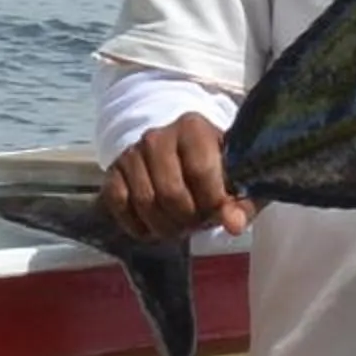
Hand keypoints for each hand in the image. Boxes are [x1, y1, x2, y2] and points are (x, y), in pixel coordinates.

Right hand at [103, 112, 256, 239]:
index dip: (212, 203)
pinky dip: (138, 226)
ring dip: (165, 227)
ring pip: (145, 203)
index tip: (219, 214)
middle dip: (188, 219)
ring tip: (181, 227)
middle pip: (170, 192)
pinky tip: (155, 227)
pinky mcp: (112, 171)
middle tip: (198, 224)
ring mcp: (132, 153)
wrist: (179, 153)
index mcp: (193, 128)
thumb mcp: (238, 181)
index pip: (201, 172)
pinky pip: (119, 205)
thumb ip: (242, 203)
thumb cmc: (215, 168)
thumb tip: (234, 225)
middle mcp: (157, 136)